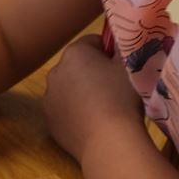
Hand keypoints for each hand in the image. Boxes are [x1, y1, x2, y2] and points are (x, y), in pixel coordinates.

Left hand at [42, 35, 146, 163]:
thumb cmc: (122, 97)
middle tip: (114, 87)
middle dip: (93, 71)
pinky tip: (92, 122)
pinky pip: (64, 110)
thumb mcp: (130, 64)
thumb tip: (120, 37)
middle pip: (78, 65)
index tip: (121, 67)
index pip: (93, 42)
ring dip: (82, 92)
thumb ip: (123, 45)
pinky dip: (75, 112)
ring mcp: (48, 99)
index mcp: (74, 53)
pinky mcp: (49, 122)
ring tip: (104, 107)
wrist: (108, 141)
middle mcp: (54, 72)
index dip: (110, 52)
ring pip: (69, 88)